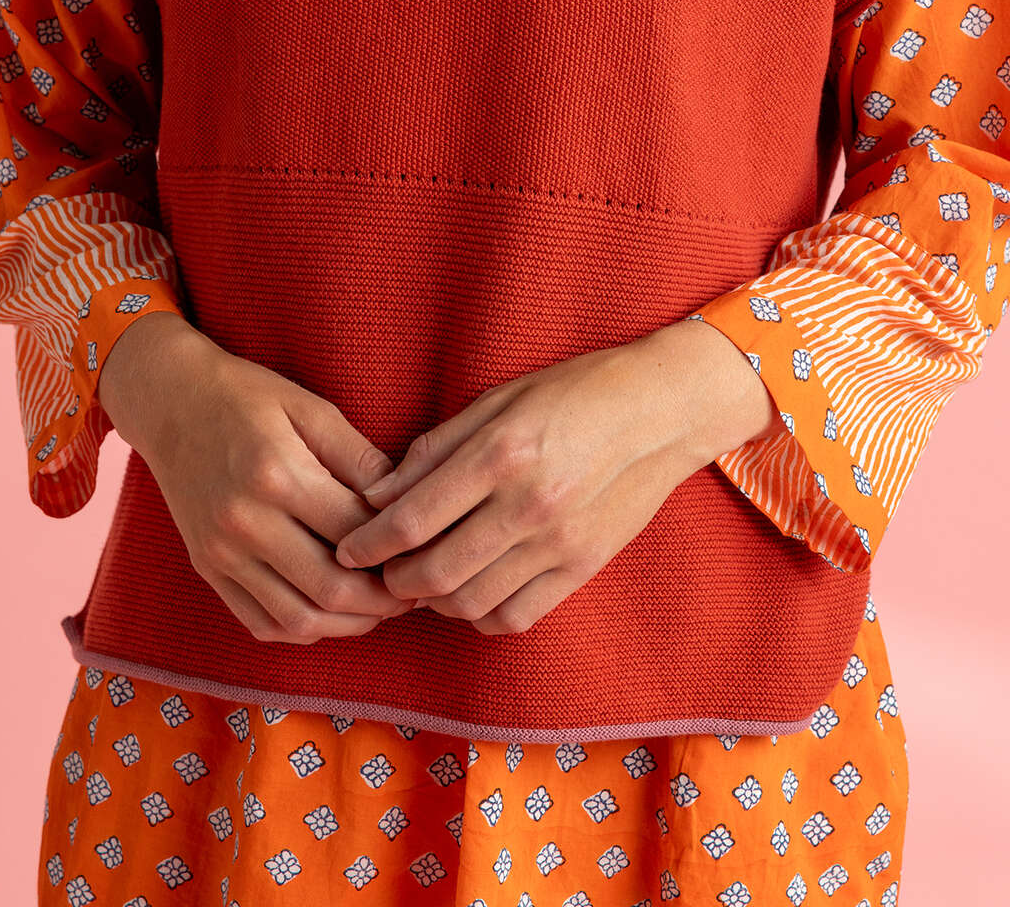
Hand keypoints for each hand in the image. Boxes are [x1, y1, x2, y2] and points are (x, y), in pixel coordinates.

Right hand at [98, 312, 413, 643]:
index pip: (356, 532)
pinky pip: (261, 623)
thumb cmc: (248, 396)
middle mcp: (244, 523)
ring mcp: (221, 554)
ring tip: (379, 608)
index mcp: (277, 474)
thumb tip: (404, 500)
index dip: (398, 548)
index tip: (424, 549)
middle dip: (383, 601)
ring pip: (297, 620)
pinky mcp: (207, 570)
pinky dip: (303, 630)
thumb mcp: (310, 407)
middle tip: (413, 593)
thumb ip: (358, 456)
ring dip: (348, 625)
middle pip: (331, 588)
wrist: (170, 401)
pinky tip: (331, 612)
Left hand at [332, 324, 766, 635]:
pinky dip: (480, 615)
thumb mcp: (500, 398)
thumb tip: (380, 490)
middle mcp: (528, 505)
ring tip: (421, 581)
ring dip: (433, 601)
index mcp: (501, 453)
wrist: (662, 410)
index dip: (367, 542)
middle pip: (434, 572)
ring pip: (470, 603)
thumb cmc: (575, 392)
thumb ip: (438, 447)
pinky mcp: (583, 568)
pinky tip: (470, 593)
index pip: (411, 519)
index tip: (347, 548)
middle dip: (392, 581)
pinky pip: (515, 615)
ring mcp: (559, 543)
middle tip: (379, 572)